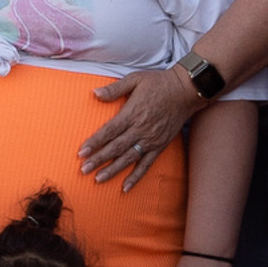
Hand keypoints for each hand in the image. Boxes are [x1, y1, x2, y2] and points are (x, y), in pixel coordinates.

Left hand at [79, 64, 203, 189]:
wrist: (186, 90)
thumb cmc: (159, 83)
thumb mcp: (135, 79)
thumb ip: (114, 89)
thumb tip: (95, 93)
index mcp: (131, 113)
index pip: (109, 131)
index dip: (94, 143)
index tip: (81, 152)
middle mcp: (140, 129)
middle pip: (115, 148)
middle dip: (98, 160)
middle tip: (84, 170)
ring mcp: (150, 139)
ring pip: (128, 158)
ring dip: (113, 170)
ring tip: (98, 179)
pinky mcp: (160, 145)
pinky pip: (146, 164)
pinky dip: (136, 176)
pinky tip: (125, 187)